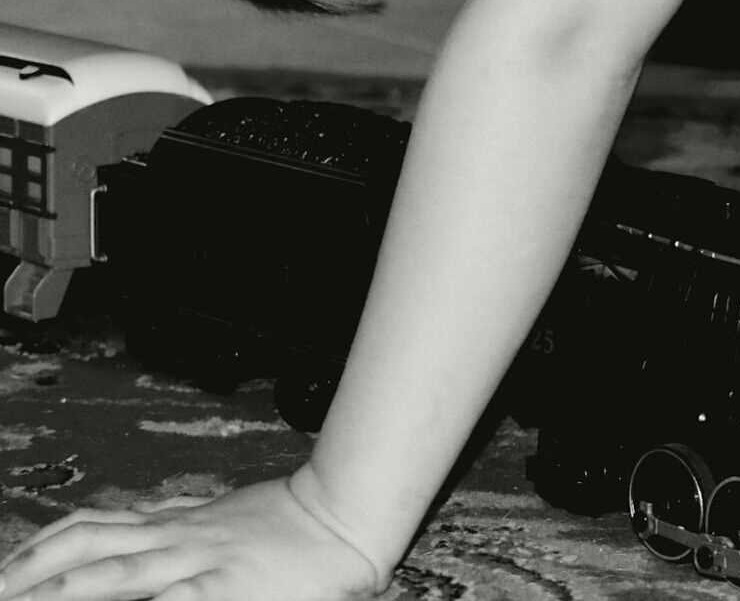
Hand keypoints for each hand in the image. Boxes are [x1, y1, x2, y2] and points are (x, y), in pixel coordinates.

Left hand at [0, 478, 383, 600]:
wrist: (344, 512)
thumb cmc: (290, 522)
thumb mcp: (225, 516)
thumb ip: (181, 524)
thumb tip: (137, 531)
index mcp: (175, 523)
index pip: (92, 527)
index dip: (40, 546)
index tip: (6, 568)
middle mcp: (177, 538)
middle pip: (88, 546)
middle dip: (30, 571)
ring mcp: (201, 562)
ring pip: (117, 572)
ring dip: (64, 591)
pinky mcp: (229, 589)